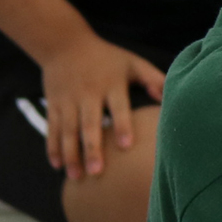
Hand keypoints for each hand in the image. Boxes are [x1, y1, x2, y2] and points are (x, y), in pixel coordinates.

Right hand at [36, 31, 165, 180]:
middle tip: (97, 172)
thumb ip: (153, 79)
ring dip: (70, 154)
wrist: (64, 45)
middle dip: (92, 148)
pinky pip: (52, 129)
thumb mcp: (132, 63)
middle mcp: (88, 94)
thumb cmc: (107, 58)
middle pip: (89, 123)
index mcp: (111, 84)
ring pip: (68, 131)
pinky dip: (53, 148)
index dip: (122, 125)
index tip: (126, 146)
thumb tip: (168, 96)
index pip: (118, 106)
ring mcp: (68, 100)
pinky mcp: (53, 105)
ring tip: (76, 177)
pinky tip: (57, 166)